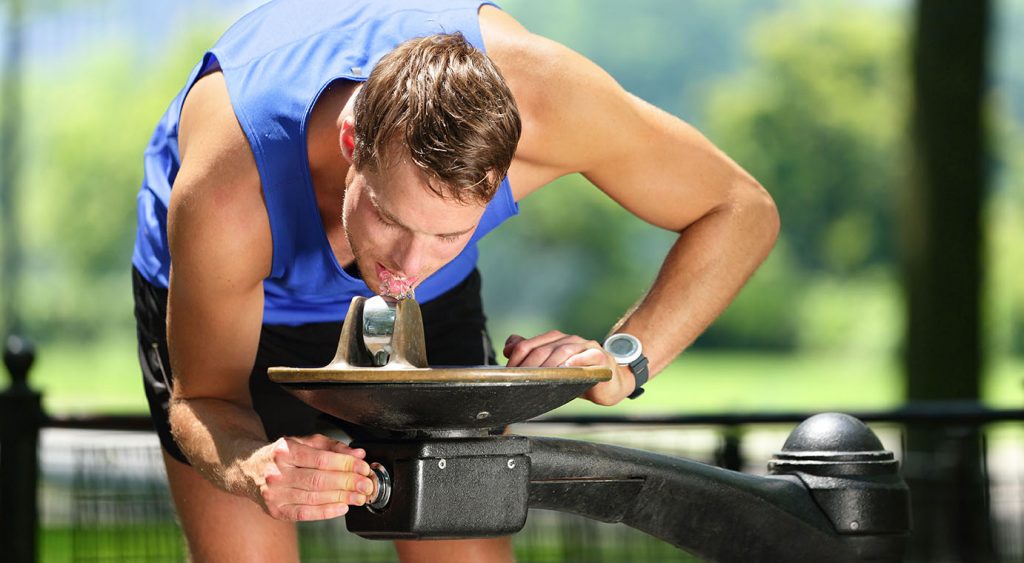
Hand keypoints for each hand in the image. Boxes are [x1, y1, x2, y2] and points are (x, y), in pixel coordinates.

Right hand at [244, 433, 373, 520]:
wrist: (248, 469)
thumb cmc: (281, 455)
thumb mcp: (304, 442)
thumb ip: (332, 447)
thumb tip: (358, 454)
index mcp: (285, 450)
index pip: (321, 459)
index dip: (346, 464)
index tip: (363, 467)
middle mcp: (277, 472)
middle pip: (319, 480)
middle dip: (348, 483)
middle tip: (366, 485)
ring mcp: (274, 494)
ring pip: (314, 498)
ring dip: (342, 498)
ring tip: (359, 497)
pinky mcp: (275, 510)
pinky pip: (305, 514)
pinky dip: (326, 512)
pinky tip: (342, 507)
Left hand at [503, 331, 634, 405]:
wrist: (609, 384)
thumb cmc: (578, 376)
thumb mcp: (553, 368)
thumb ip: (532, 355)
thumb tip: (508, 347)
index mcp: (555, 340)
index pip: (529, 345)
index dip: (516, 358)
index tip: (509, 374)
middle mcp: (569, 339)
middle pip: (544, 348)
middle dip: (530, 365)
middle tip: (521, 380)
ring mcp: (586, 346)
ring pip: (563, 351)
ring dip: (549, 365)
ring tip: (539, 378)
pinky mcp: (600, 357)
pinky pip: (586, 356)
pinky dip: (575, 361)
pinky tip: (566, 370)